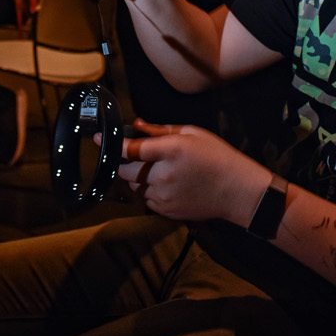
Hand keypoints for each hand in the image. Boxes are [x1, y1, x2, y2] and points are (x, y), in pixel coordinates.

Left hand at [117, 119, 267, 224]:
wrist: (237, 191)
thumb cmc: (218, 157)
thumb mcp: (193, 134)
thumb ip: (161, 130)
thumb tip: (137, 125)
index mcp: (171, 151)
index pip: (131, 149)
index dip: (112, 144)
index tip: (97, 138)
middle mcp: (163, 175)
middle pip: (125, 171)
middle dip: (123, 163)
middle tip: (133, 157)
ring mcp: (164, 196)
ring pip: (134, 187)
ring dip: (136, 178)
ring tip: (157, 171)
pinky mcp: (166, 211)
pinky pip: (146, 200)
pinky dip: (148, 192)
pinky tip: (166, 184)